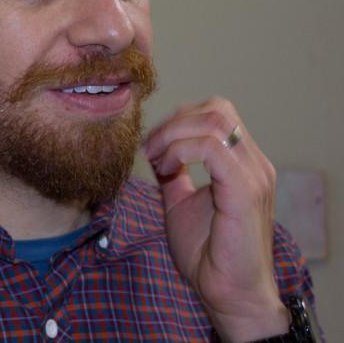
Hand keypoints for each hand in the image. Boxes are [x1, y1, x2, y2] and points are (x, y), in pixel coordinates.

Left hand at [143, 97, 287, 341]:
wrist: (228, 294)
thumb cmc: (208, 254)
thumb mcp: (181, 202)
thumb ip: (174, 174)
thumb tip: (156, 151)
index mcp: (243, 164)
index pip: (216, 113)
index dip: (178, 119)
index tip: (151, 146)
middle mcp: (255, 164)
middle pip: (216, 109)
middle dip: (173, 121)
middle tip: (150, 148)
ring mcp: (254, 176)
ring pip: (214, 122)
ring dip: (173, 134)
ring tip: (155, 159)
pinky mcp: (245, 192)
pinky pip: (212, 148)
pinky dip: (180, 150)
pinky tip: (166, 168)